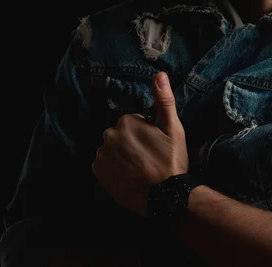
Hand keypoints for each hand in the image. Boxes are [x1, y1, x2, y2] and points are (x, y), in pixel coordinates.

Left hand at [92, 72, 188, 216]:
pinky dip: (113, 168)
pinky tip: (128, 176)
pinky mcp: (98, 173)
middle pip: (121, 135)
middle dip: (132, 143)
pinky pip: (104, 164)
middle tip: (149, 158)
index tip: (156, 145)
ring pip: (112, 149)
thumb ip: (163, 100)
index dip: (147, 133)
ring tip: (140, 169)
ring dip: (122, 155)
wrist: (164, 197)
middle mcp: (109, 135)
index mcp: (127, 121)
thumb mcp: (173, 128)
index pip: (134, 122)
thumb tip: (159, 74)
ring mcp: (102, 155)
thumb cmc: (171, 161)